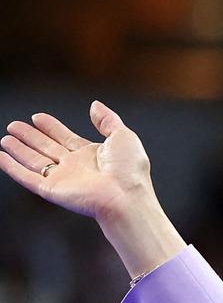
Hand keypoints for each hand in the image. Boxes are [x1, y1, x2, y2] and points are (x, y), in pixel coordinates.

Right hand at [0, 100, 153, 223]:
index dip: (52, 127)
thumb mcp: (123, 137)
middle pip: (47, 148)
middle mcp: (76, 167)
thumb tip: (95, 105)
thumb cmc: (130, 171)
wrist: (125, 197)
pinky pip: (27, 178)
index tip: (38, 117)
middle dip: (31, 137)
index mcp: (93, 156)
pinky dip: (12, 168)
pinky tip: (1, 156)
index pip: (66, 138)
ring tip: (5, 138)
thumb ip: (108, 120)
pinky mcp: (52, 190)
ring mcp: (63, 179)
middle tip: (14, 125)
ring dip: (19, 150)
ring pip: (35, 162)